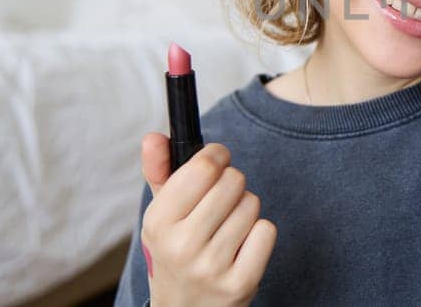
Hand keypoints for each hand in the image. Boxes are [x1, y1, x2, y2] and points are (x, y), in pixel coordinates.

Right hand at [139, 135, 276, 306]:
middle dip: (232, 183)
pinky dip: (259, 233)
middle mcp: (182, 246)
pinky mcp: (240, 283)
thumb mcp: (160, 214)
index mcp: (158, 222)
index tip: (216, 160)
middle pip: (233, 181)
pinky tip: (241, 246)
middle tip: (221, 201)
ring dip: (245, 209)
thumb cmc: (175, 251)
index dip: (216, 155)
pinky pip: (267, 231)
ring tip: (227, 227)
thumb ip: (159, 171)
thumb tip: (154, 136)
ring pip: (252, 204)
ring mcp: (212, 267)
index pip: (203, 167)